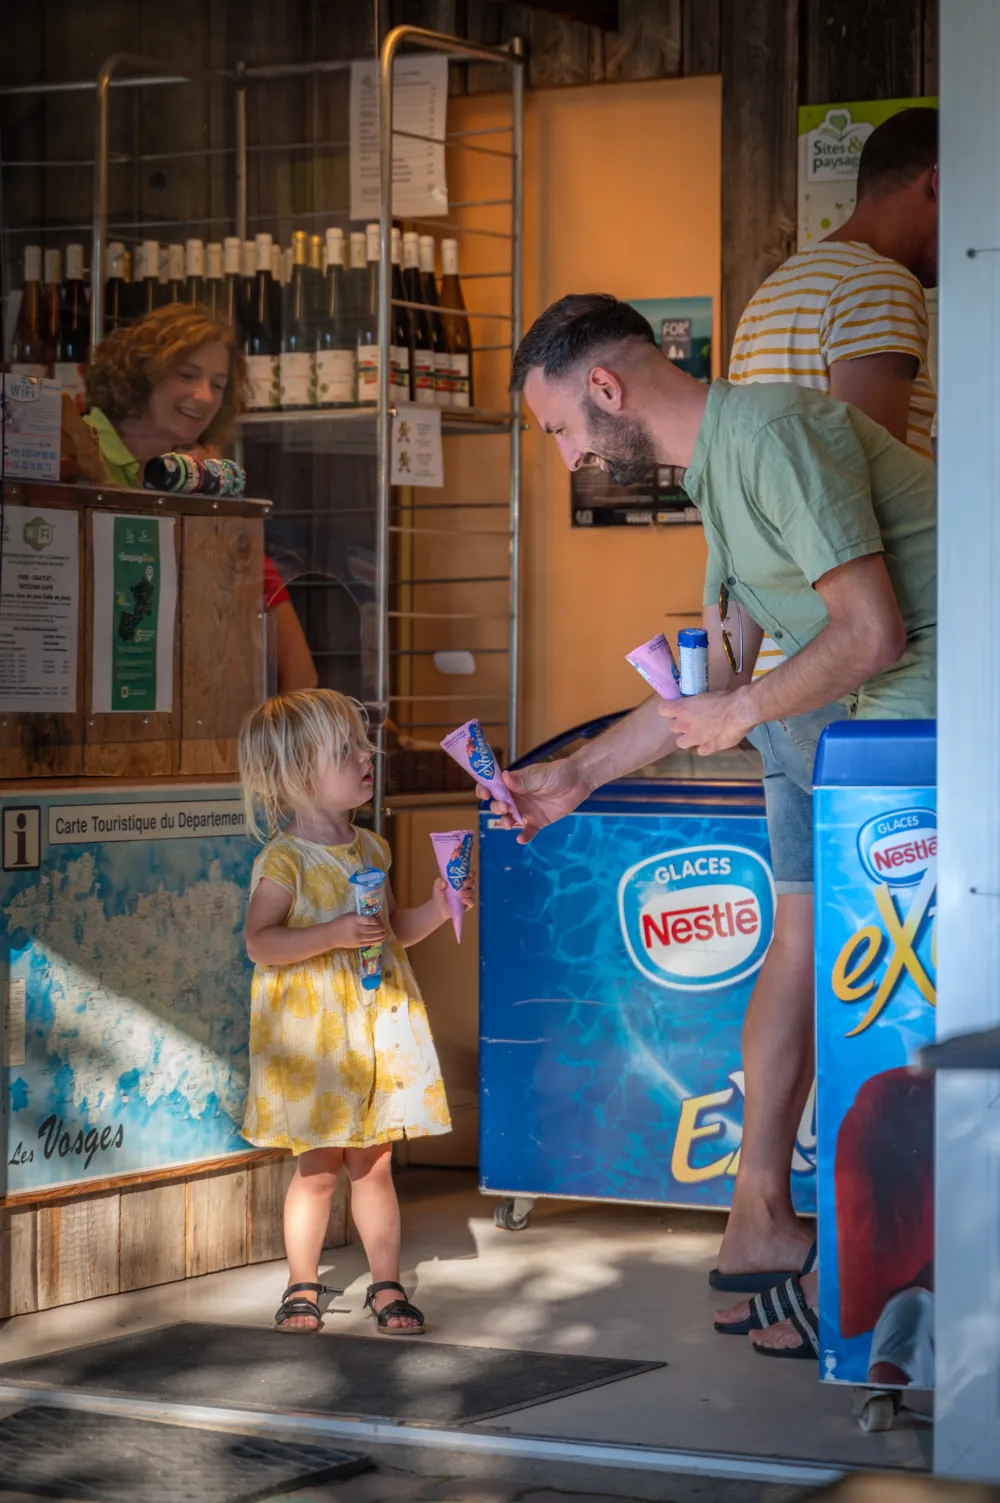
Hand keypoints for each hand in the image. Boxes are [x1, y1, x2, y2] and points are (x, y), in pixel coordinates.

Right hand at [326, 911, 386, 948]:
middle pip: (373, 929)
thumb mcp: (348, 915)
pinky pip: (369, 943)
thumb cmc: (339, 922)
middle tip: (384, 927)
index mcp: (355, 920)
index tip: (380, 921)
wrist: (331, 935)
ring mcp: (357, 938)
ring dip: (380, 935)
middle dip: (381, 929)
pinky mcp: (357, 945)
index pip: (370, 920)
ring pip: (373, 937)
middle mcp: (357, 929)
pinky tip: (380, 939)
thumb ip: (359, 915)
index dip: (377, 921)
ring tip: (384, 933)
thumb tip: (371, 916)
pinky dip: (376, 941)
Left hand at [431, 875, 475, 920]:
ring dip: (468, 892)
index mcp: (460, 882)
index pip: (468, 876)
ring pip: (472, 893)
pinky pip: (471, 903)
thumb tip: (444, 882)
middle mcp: (465, 889)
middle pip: (472, 883)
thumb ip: (438, 883)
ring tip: (461, 893)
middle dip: (470, 882)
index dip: (470, 874)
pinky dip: (469, 901)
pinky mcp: (467, 906)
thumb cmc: (440, 897)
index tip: (469, 873)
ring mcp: (466, 898)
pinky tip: (463, 900)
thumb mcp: (437, 888)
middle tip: (464, 883)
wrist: (439, 910)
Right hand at [476, 758, 590, 845]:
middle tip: (504, 807)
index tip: (484, 794)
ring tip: (509, 824)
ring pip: (510, 820)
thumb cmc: (556, 773)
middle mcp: (517, 798)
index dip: (485, 790)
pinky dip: (524, 836)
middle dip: (497, 808)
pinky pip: (528, 831)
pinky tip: (521, 839)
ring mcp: (527, 811)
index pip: (493, 787)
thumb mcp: (538, 774)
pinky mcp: (539, 821)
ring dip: (506, 822)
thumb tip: (504, 777)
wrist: (578, 781)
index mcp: (513, 784)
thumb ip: (521, 780)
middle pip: (499, 806)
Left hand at [659, 687, 754, 755]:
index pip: (662, 709)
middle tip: (690, 720)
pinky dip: (704, 747)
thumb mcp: (706, 695)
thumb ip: (697, 702)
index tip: (674, 706)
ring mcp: (695, 738)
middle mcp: (685, 725)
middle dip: (679, 724)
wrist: (739, 712)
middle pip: (672, 727)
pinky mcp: (708, 748)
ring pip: (681, 743)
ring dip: (687, 738)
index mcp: (682, 709)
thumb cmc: (724, 698)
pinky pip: (700, 751)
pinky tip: (711, 742)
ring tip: (697, 734)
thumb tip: (698, 703)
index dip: (668, 708)